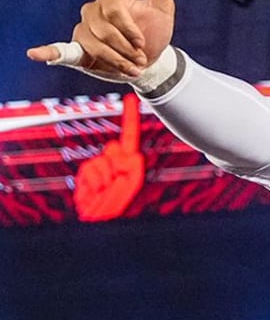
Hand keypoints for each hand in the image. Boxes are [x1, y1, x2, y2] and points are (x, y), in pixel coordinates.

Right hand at [28, 0, 176, 80]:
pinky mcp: (78, 49)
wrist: (151, 60)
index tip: (143, 42)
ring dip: (116, 60)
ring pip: (93, 45)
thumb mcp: (162, 8)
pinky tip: (34, 54)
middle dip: (126, 49)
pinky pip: (60, 50)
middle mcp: (91, 10)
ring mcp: (83, 29)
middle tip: (140, 58)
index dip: (130, 30)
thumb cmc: (155, 31)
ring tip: (131, 67)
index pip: (114, 12)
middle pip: (104, 31)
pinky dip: (47, 52)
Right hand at [72, 92, 145, 222]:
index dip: (130, 116)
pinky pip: (88, 172)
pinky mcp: (87, 175)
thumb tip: (124, 150)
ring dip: (103, 178)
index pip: (130, 135)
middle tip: (117, 185)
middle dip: (115, 166)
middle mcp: (115, 162)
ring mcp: (100, 168)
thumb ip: (130, 166)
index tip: (131, 98)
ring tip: (107, 192)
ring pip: (99, 162)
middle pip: (113, 150)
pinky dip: (92, 183)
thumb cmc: (123, 207)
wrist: (102, 221)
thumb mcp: (132, 184)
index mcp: (130, 162)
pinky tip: (97, 192)